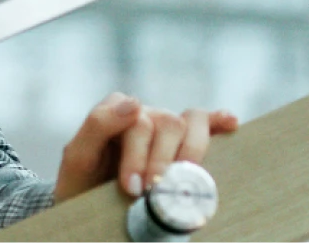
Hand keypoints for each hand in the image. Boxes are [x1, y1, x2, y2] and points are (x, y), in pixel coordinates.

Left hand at [53, 91, 238, 201]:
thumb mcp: (78, 157)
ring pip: (190, 122)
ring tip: (181, 179)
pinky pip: (206, 122)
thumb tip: (134, 102)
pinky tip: (230, 125)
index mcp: (117, 113)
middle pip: (167, 124)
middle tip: (150, 193)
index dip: (138, 156)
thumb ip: (98, 125)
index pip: (137, 121)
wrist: (89, 205)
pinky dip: (218, 121)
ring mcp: (166, 126)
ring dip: (189, 152)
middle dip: (160, 161)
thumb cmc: (83, 183)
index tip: (132, 188)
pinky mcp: (184, 141)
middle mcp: (145, 115)